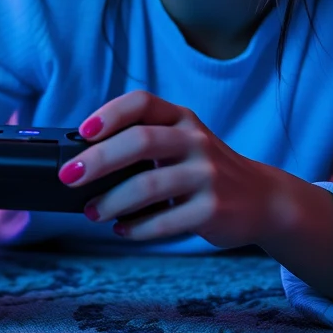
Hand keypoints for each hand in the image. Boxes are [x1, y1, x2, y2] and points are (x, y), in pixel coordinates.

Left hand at [58, 90, 271, 247]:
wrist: (263, 199)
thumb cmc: (205, 170)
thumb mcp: (181, 143)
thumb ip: (143, 143)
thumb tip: (83, 163)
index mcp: (181, 118)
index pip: (142, 102)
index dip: (110, 113)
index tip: (83, 131)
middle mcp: (195, 140)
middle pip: (141, 141)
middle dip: (98, 160)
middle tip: (69, 177)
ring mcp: (207, 174)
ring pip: (149, 185)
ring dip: (112, 201)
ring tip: (92, 212)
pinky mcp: (213, 209)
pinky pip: (166, 221)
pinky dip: (137, 228)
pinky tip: (122, 230)